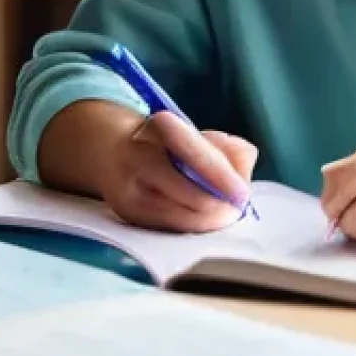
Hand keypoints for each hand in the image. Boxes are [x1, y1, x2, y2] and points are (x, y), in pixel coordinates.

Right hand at [99, 112, 257, 232]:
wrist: (111, 152)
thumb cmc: (166, 144)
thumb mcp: (196, 133)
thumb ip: (228, 148)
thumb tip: (243, 174)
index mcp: (162, 127)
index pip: (196, 154)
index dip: (223, 178)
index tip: (243, 195)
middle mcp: (140, 157)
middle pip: (193, 195)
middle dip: (222, 208)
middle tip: (237, 209)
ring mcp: (130, 189)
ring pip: (183, 219)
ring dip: (210, 222)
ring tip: (222, 215)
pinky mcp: (127, 215)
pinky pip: (170, 228)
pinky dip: (192, 227)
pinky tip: (200, 220)